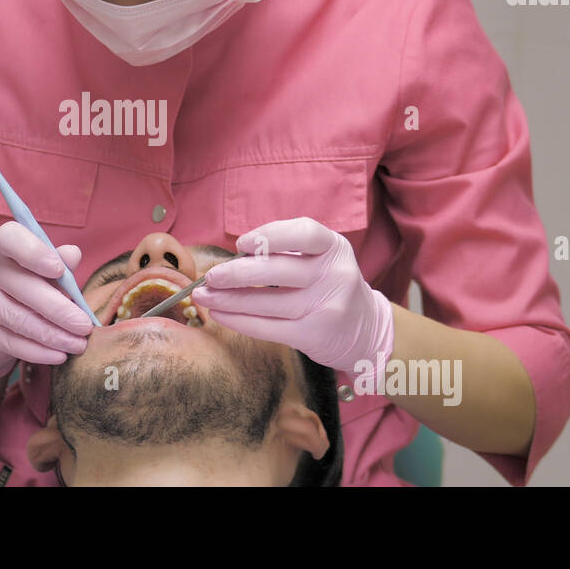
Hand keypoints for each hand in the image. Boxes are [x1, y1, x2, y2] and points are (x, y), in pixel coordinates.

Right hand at [0, 221, 92, 380]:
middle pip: (18, 284)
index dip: (34, 252)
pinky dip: (37, 351)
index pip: (10, 238)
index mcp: (4, 247)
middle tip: (84, 326)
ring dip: (51, 334)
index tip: (59, 270)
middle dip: (57, 308)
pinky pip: (9, 341)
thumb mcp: (44, 276)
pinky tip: (58, 355)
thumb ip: (59, 266)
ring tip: (78, 344)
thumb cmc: (26, 293)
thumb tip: (73, 254)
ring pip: (15, 317)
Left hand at [191, 217, 393, 373]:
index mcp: (334, 247)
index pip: (303, 233)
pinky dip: (240, 322)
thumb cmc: (327, 285)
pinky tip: (221, 315)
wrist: (365, 329)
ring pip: (269, 303)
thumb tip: (232, 259)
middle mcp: (335, 275)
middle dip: (237, 273)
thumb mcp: (320, 259)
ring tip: (205, 297)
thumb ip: (285, 252)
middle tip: (211, 277)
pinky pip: (270, 328)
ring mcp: (327, 307)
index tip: (241, 244)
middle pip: (279, 271)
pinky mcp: (316, 335)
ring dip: (230, 300)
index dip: (269, 236)